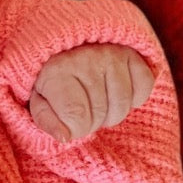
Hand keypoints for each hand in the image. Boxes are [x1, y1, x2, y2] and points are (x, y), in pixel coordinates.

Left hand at [28, 43, 154, 142]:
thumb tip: (64, 137)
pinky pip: (144, 87)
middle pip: (101, 114)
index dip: (75, 129)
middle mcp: (86, 59)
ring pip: (123, 106)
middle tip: (83, 110)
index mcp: (57, 71)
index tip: (68, 121)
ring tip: (98, 102)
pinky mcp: (132, 52)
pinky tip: (116, 92)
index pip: (77, 117)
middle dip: (92, 122)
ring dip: (112, 113)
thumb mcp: (38, 100)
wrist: (64, 45)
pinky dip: (134, 97)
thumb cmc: (50, 80)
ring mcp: (112, 54)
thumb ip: (46, 120)